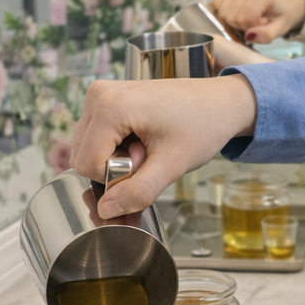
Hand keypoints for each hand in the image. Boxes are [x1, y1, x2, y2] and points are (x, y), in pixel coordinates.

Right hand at [70, 76, 257, 217]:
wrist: (222, 102)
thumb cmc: (203, 125)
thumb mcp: (172, 165)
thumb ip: (138, 192)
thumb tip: (106, 210)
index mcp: (111, 107)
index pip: (87, 165)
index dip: (115, 178)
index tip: (148, 165)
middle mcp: (99, 94)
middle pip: (83, 156)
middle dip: (114, 169)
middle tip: (150, 157)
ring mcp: (101, 93)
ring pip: (88, 148)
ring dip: (116, 159)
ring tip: (149, 148)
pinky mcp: (108, 97)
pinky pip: (97, 136)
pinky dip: (117, 148)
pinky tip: (143, 141)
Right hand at [210, 0, 304, 42]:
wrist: (281, 4)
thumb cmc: (280, 16)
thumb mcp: (280, 28)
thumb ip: (266, 35)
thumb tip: (248, 36)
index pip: (243, 18)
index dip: (250, 29)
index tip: (261, 26)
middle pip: (229, 17)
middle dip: (240, 27)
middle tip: (253, 26)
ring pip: (220, 14)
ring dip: (231, 23)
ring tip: (245, 21)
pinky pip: (214, 6)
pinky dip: (221, 16)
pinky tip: (234, 17)